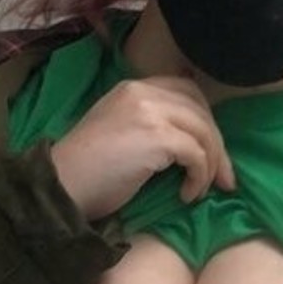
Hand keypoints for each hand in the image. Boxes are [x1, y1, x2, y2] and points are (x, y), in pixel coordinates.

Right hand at [50, 77, 236, 219]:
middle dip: (217, 144)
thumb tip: (191, 141)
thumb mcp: (119, 133)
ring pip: (204, 130)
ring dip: (211, 164)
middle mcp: (142, 92)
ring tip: (203, 189)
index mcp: (133, 88)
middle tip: (223, 178)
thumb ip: (148, 124)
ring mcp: (149, 111)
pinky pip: (196, 153)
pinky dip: (199, 176)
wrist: (59, 187)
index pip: (185, 89)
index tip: (209, 150)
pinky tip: (187, 195)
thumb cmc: (87, 171)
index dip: (204, 119)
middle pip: (200, 108)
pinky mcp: (156, 136)